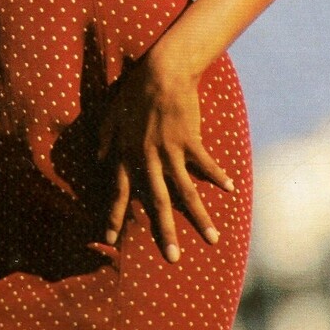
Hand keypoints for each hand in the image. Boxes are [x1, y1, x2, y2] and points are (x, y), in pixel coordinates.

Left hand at [97, 48, 233, 263]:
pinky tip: (230, 189)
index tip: (109, 241)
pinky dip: (218, 176)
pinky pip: (205, 164)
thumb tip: (99, 160)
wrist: (161, 71)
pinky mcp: (190, 140)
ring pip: (185, 191)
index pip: (118, 192)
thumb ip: (105, 140)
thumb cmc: (135, 90)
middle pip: (157, 201)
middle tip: (172, 258)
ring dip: (199, 216)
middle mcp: (147, 158)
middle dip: (164, 231)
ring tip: (212, 238)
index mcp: (126, 154)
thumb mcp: (110, 115)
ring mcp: (170, 150)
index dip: (114, 216)